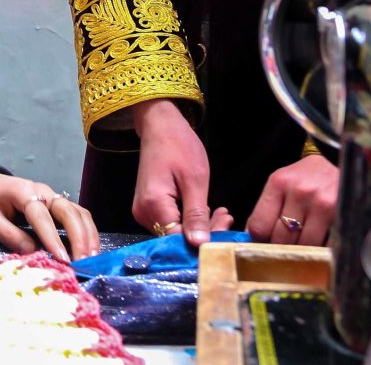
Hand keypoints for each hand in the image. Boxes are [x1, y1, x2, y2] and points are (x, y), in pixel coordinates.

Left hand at [0, 169, 99, 261]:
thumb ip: (8, 234)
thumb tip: (32, 252)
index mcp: (23, 192)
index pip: (42, 216)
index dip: (53, 238)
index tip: (62, 260)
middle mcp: (43, 192)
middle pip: (68, 211)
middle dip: (79, 237)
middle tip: (83, 262)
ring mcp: (53, 197)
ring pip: (78, 213)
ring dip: (88, 235)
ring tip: (92, 259)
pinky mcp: (58, 205)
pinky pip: (78, 216)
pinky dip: (88, 232)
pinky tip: (90, 250)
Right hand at [132, 99, 234, 246]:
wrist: (159, 125)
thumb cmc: (179, 145)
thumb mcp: (195, 179)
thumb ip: (197, 214)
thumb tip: (199, 245)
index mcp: (153, 205)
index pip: (179, 240)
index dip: (204, 240)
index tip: (227, 228)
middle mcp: (143, 213)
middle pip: (176, 237)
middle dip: (205, 233)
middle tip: (228, 218)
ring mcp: (143, 210)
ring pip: (174, 231)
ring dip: (199, 226)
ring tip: (221, 213)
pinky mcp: (148, 207)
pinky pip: (170, 222)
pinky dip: (189, 219)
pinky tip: (206, 211)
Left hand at [246, 155, 337, 246]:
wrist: (346, 164)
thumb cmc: (309, 177)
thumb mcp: (283, 183)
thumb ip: (267, 208)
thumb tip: (252, 238)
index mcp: (278, 183)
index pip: (259, 225)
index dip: (259, 241)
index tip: (263, 245)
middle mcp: (299, 192)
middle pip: (280, 239)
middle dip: (281, 248)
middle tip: (286, 247)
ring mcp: (322, 203)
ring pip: (304, 245)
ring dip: (303, 250)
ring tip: (305, 243)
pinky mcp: (342, 215)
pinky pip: (327, 246)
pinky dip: (322, 250)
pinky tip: (322, 242)